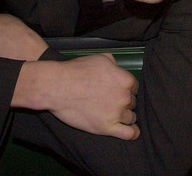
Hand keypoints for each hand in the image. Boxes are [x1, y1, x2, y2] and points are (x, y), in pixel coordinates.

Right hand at [14, 54, 140, 140]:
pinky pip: (129, 133)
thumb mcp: (101, 58)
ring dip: (126, 116)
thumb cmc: (77, 70)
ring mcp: (116, 114)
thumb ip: (115, 65)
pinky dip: (133, 132)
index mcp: (126, 80)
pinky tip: (132, 131)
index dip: (126, 89)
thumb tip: (118, 70)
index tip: (118, 91)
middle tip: (111, 102)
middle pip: (132, 102)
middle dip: (124, 102)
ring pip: (131, 117)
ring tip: (115, 115)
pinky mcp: (107, 128)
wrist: (57, 86)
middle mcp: (125, 97)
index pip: (134, 88)